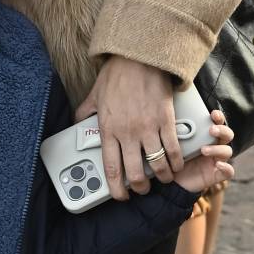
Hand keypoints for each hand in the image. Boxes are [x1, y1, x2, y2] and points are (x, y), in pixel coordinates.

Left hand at [75, 55, 182, 199]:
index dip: (116, 189)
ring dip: (161, 178)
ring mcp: (148, 128)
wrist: (139, 57)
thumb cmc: (116, 74)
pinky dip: (176, 162)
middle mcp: (127, 133)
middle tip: (143, 189)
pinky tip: (176, 166)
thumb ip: (85, 113)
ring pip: (156, 165)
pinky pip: (172, 149)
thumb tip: (77, 124)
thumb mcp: (94, 95)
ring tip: (163, 179)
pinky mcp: (165, 121)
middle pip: (135, 173)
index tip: (121, 196)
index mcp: (108, 130)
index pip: (111, 168)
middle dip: (140, 188)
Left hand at [177, 111, 234, 194]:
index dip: (218, 117)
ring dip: (218, 149)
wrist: (170, 182)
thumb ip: (176, 132)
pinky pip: (229, 172)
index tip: (213, 114)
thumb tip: (169, 116)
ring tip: (203, 150)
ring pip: (228, 151)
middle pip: (227, 135)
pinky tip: (218, 165)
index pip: (217, 124)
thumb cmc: (172, 159)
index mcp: (205, 136)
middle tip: (211, 130)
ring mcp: (217, 161)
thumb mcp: (173, 143)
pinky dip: (226, 168)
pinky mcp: (217, 174)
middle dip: (222, 130)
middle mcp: (214, 147)